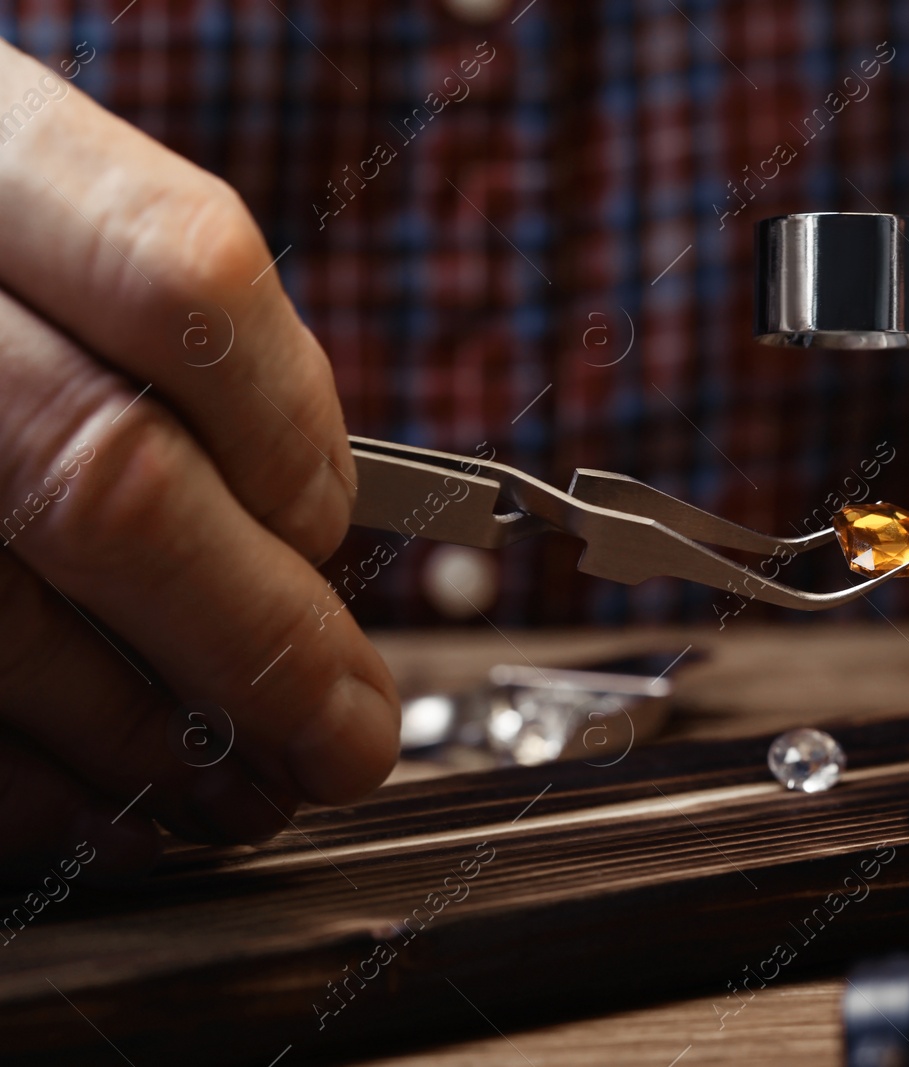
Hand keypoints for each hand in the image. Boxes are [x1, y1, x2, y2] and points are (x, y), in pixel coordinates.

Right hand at [0, 40, 397, 878]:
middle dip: (259, 640)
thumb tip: (302, 513)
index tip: (334, 525)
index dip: (289, 424)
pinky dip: (19, 781)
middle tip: (346, 735)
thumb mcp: (25, 201)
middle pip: (109, 479)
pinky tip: (100, 806)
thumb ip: (152, 322)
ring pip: (0, 617)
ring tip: (245, 787)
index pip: (183, 276)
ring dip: (146, 737)